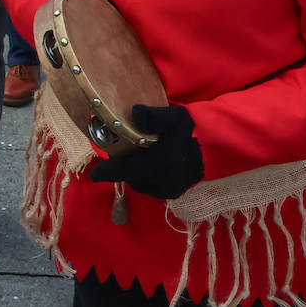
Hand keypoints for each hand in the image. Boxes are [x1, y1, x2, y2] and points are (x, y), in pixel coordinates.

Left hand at [88, 104, 203, 199]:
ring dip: (134, 173)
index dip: (109, 172)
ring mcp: (169, 188)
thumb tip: (135, 113)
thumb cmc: (190, 129)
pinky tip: (147, 167)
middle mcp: (166, 179)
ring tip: (134, 159)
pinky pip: (150, 187)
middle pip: (132, 177)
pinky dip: (145, 178)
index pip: (129, 169)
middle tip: (116, 156)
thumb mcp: (174, 116)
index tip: (94, 175)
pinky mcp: (173, 193)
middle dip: (122, 168)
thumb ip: (154, 115)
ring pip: (140, 183)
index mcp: (164, 161)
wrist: (211, 148)